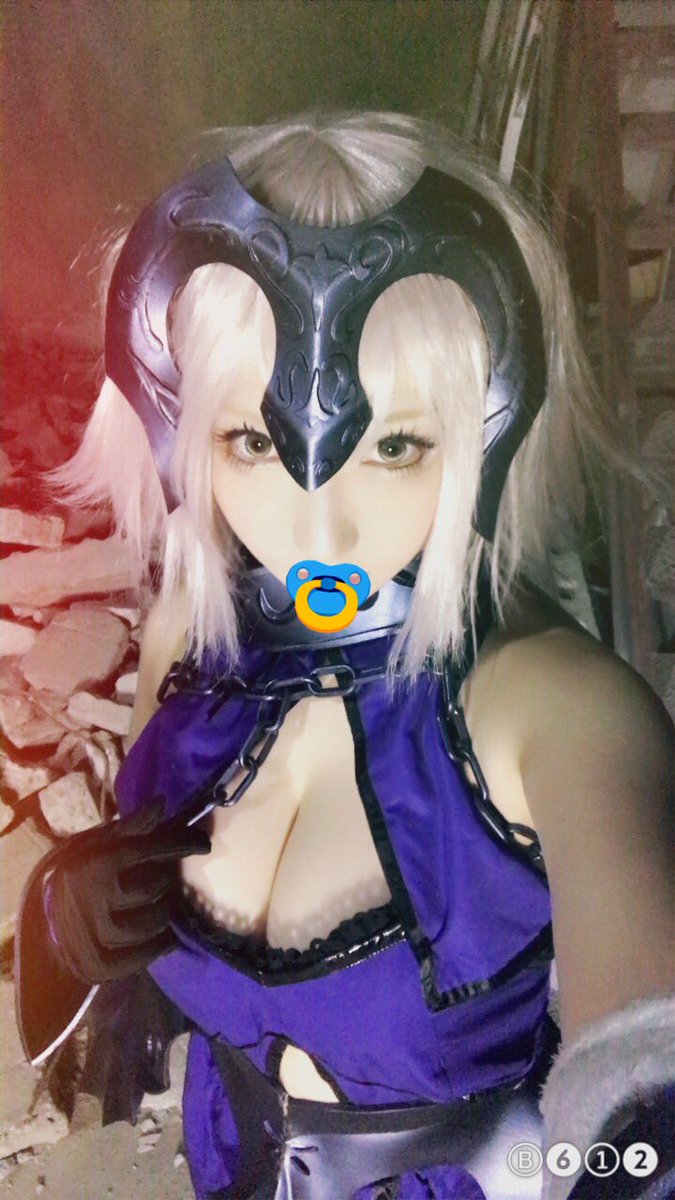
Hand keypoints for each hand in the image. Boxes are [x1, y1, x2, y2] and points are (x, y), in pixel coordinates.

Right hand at [45, 801, 210, 984]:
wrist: (46, 925)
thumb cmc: (82, 876)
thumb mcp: (98, 845)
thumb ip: (131, 828)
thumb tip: (162, 803)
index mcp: (94, 863)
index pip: (149, 848)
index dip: (181, 843)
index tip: (203, 843)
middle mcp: (94, 899)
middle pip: (156, 885)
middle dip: (168, 878)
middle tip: (167, 876)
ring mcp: (96, 935)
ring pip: (155, 921)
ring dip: (166, 911)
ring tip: (161, 903)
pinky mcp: (100, 965)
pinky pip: (146, 955)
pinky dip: (161, 944)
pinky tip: (165, 936)